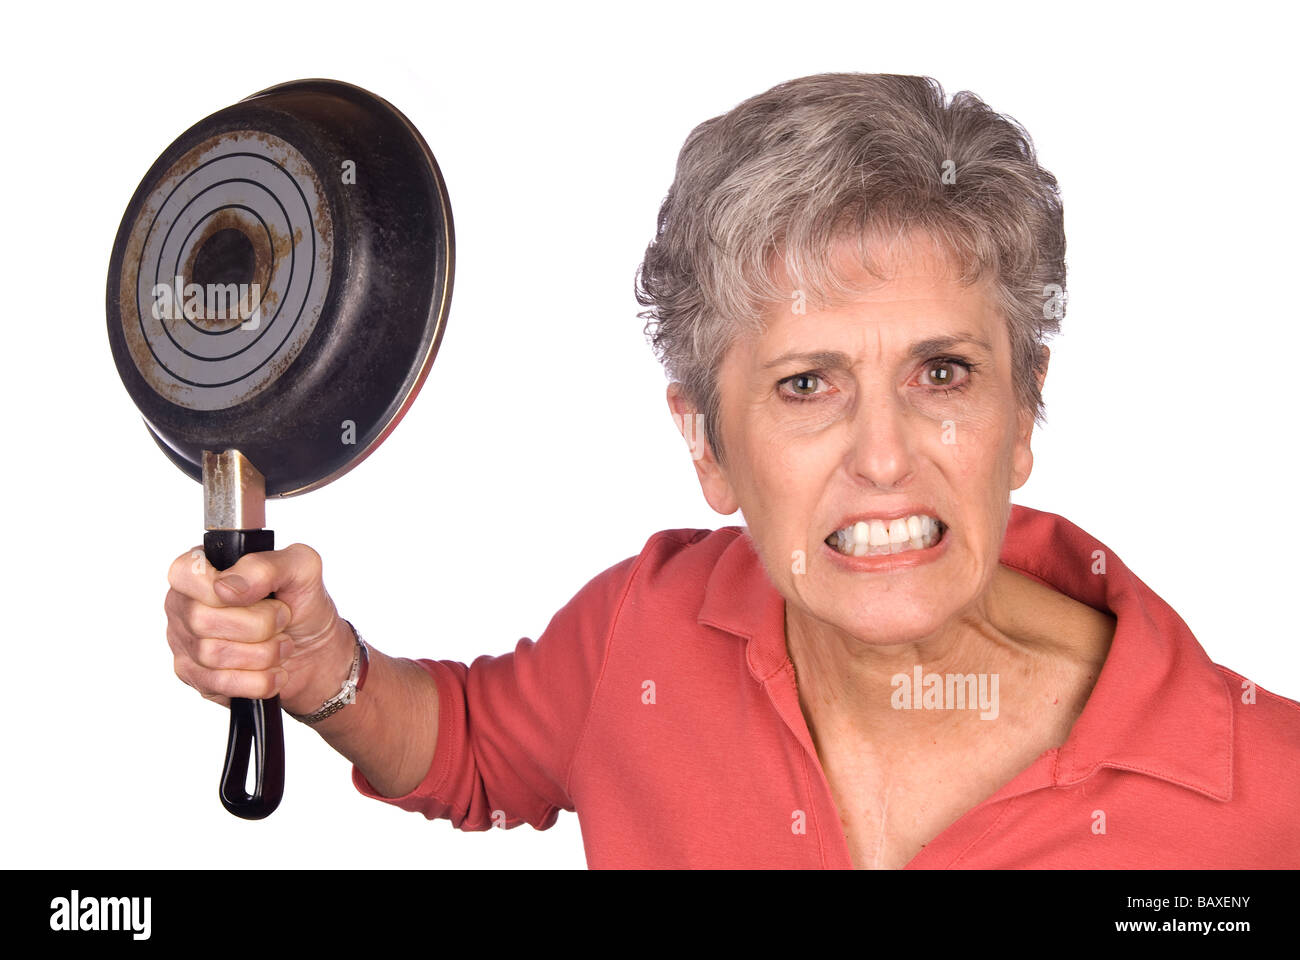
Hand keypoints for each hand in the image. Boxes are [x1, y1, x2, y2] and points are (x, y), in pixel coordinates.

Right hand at [165, 543, 353, 714]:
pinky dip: (260, 679)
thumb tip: (225, 587)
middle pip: (202, 618)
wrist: (316, 651)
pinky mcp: (198, 680)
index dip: (218, 587)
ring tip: (282, 644)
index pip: (185, 572)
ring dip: (264, 652)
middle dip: (259, 624)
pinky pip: (222, 684)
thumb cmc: (302, 605)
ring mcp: (186, 645)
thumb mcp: (301, 568)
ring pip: (212, 654)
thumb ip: (264, 565)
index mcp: (203, 569)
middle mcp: (186, 605)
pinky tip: (274, 671)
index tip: (258, 596)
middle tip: (282, 619)